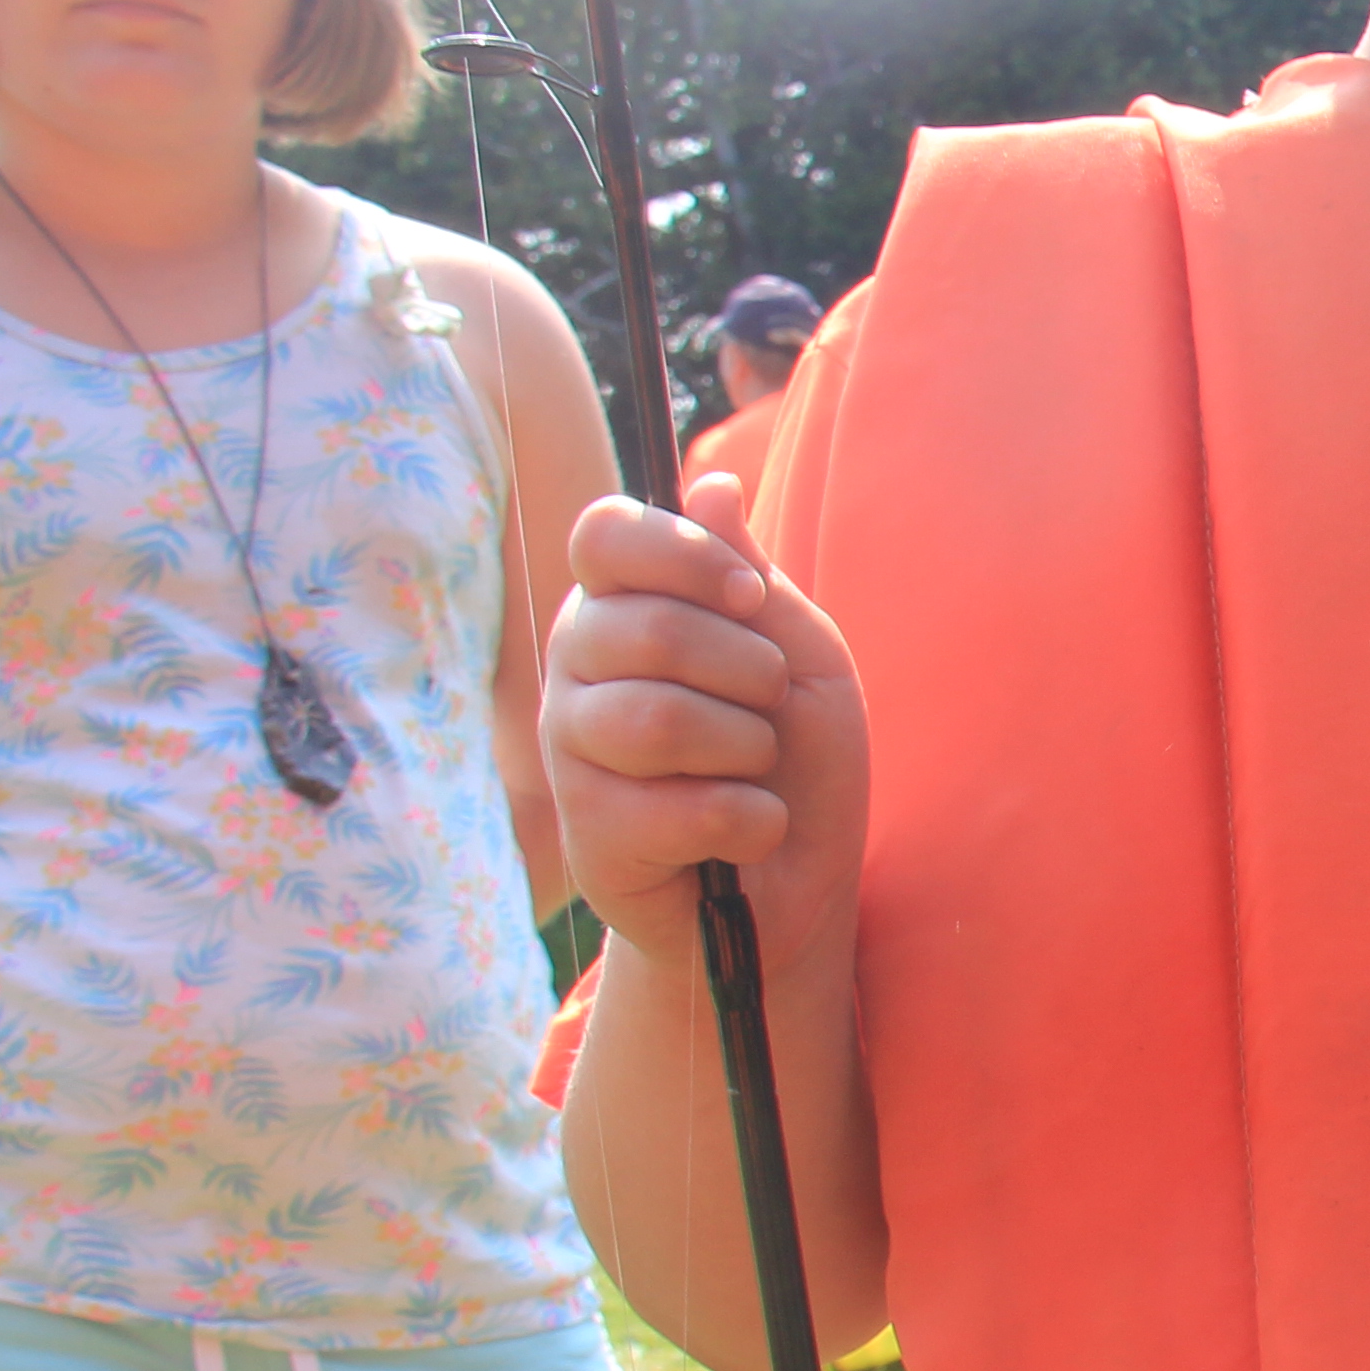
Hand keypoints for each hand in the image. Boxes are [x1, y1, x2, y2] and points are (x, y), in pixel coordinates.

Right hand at [539, 474, 867, 969]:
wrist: (796, 885)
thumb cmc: (794, 759)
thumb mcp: (798, 655)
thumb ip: (750, 577)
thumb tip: (714, 485)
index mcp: (620, 607)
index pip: (604, 533)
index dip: (684, 555)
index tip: (750, 598)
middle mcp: (575, 669)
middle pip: (650, 630)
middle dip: (748, 672)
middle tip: (767, 708)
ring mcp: (571, 753)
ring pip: (659, 722)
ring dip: (749, 750)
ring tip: (754, 770)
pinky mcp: (590, 836)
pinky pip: (685, 810)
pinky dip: (751, 820)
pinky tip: (745, 831)